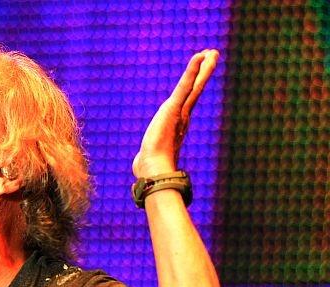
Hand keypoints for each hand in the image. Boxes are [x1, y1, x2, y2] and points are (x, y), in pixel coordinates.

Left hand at [132, 49, 218, 177]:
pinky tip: (199, 57)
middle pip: (196, 90)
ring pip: (194, 86)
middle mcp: (183, 117)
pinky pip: (185, 85)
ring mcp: (180, 112)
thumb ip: (149, 157)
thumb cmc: (151, 166)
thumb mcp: (151, 156)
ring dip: (203, 68)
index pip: (188, 100)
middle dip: (204, 73)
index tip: (201, 77)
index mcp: (178, 124)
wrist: (154, 168)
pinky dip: (192, 71)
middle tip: (213, 55)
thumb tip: (137, 169)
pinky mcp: (174, 108)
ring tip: (211, 52)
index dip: (195, 87)